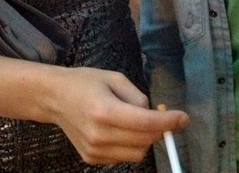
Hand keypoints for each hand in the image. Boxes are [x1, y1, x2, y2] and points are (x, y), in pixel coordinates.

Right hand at [51, 67, 188, 164]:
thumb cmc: (86, 82)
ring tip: (135, 120)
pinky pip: (123, 157)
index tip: (183, 118)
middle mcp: (99, 135)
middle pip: (144, 141)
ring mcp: (94, 151)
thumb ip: (138, 97)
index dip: (168, 122)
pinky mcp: (91, 159)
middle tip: (161, 113)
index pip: (145, 123)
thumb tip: (157, 115)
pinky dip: (130, 145)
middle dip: (159, 129)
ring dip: (145, 139)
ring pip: (137, 154)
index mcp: (105, 110)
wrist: (55, 98)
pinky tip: (120, 128)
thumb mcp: (115, 78)